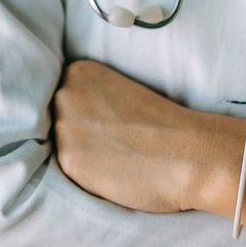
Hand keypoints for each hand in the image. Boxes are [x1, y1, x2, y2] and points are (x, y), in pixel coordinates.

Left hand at [51, 59, 211, 212]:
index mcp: (79, 71)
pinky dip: (85, 175)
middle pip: (53, 118)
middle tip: (108, 143)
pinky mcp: (69, 160)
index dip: (79, 113)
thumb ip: (90, 99)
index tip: (101, 122)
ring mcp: (63, 127)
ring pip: (59, 145)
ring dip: (78, 154)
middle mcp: (64, 94)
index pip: (57, 93)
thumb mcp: (120, 93)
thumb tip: (68, 118)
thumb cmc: (166, 125)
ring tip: (112, 158)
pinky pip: (68, 170)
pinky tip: (110, 173)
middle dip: (74, 131)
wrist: (192, 154)